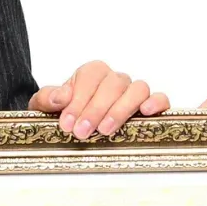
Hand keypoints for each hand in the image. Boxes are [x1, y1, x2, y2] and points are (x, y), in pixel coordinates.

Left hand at [28, 60, 169, 139]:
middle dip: (96, 109)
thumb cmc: (62, 114)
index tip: (67, 123)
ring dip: (121, 109)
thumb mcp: (45, 106)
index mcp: (91, 73)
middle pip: (114, 84)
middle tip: (82, 132)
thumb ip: (48, 98)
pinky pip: (161, 98)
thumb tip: (61, 97)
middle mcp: (115, 80)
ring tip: (106, 130)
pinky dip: (157, 103)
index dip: (79, 99)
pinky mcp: (151, 107)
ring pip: (138, 89)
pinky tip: (145, 113)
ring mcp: (134, 93)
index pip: (91, 76)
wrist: (72, 128)